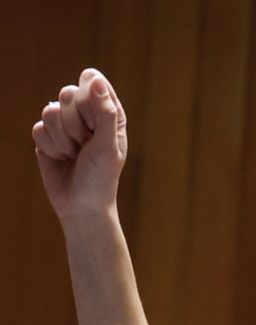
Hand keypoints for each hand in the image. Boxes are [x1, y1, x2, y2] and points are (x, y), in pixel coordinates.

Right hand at [32, 69, 126, 221]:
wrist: (81, 206)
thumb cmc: (101, 178)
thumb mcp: (108, 147)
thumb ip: (105, 113)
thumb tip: (96, 79)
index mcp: (108, 113)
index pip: (92, 81)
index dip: (89, 99)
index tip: (95, 125)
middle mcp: (86, 115)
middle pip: (68, 93)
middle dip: (75, 124)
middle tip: (86, 145)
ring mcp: (64, 124)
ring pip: (50, 111)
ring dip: (63, 140)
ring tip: (75, 156)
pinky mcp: (46, 135)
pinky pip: (38, 128)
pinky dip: (51, 148)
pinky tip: (62, 160)